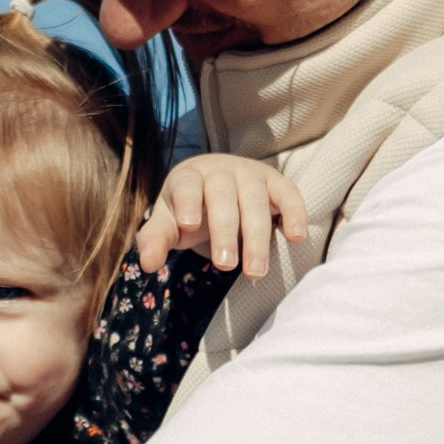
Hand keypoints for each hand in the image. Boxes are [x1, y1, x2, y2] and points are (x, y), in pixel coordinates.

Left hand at [134, 154, 308, 279]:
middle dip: (225, 232)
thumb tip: (147, 264)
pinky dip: (294, 213)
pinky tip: (295, 237)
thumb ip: (156, 240)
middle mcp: (221, 171)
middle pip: (223, 198)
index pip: (187, 186)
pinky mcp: (276, 183)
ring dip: (257, 237)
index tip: (189, 225)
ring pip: (255, 202)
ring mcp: (251, 175)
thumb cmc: (191, 209)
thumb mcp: (170, 223)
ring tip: (255, 272)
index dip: (188, 202)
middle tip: (225, 266)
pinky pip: (288, 194)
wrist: (219, 187)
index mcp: (189, 178)